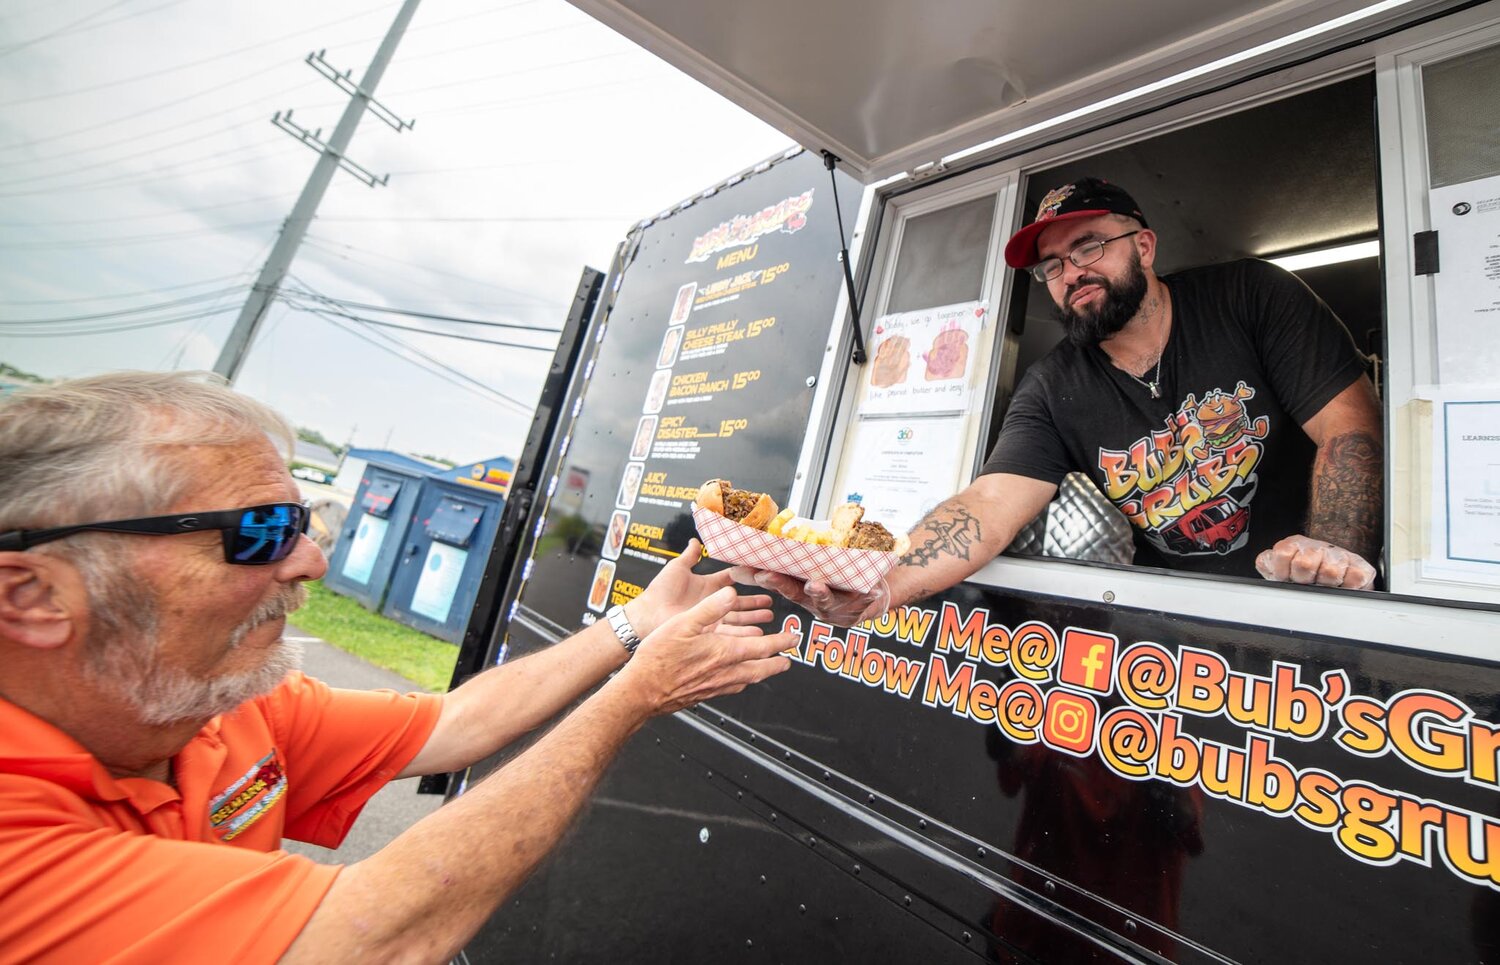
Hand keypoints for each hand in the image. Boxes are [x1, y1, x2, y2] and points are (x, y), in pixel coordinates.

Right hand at [616, 586, 795, 715]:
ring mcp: (716, 687)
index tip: (792, 638)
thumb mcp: (683, 622)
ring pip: (748, 680)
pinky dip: (742, 681)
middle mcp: (725, 672)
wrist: (642, 691)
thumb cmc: (659, 658)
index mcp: (724, 652)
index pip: (762, 647)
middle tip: (788, 659)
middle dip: (777, 663)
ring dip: (762, 673)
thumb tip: (731, 593)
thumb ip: (710, 608)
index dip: (781, 642)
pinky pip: (732, 688)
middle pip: (761, 669)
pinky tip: (737, 679)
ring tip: (769, 668)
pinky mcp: (705, 695)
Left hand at [630, 539, 773, 636]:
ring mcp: (710, 618)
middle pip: (739, 602)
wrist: (647, 616)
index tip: (759, 573)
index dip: (745, 577)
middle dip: (755, 602)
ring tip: (769, 617)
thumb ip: (689, 555)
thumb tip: (695, 539)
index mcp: (707, 586)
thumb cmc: (659, 592)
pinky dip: (744, 634)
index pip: (730, 580)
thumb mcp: (677, 568)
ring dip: (753, 618)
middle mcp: (711, 603)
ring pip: (738, 618)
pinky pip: (731, 633)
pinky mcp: (708, 633)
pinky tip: (757, 634)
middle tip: (771, 601)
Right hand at [727, 566, 888, 626]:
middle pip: (795, 593)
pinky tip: (871, 592)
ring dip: (819, 593)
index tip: (757, 572)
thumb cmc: (833, 579)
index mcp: (799, 588)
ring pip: (824, 600)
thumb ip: (793, 555)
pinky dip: (865, 597)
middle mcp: (811, 601)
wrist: (865, 597)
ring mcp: (831, 608)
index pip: (778, 581)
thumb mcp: (811, 569)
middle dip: (782, 585)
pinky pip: (860, 603)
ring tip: (816, 585)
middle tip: (769, 575)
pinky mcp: (853, 612)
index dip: (767, 578)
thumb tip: (768, 533)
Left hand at [1255, 535, 1375, 589]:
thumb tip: (1265, 563)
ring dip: (1326, 584)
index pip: (1283, 553)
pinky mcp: (1360, 566)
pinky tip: (1341, 586)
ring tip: (1324, 585)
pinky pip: (1355, 578)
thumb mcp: (1278, 571)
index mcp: (1294, 546)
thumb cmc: (1303, 577)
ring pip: (1330, 572)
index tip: (1285, 578)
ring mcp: (1339, 556)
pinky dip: (1348, 586)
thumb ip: (1268, 565)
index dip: (1282, 571)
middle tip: (1307, 583)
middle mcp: (1316, 548)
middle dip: (1304, 579)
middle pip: (1304, 564)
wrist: (1337, 579)